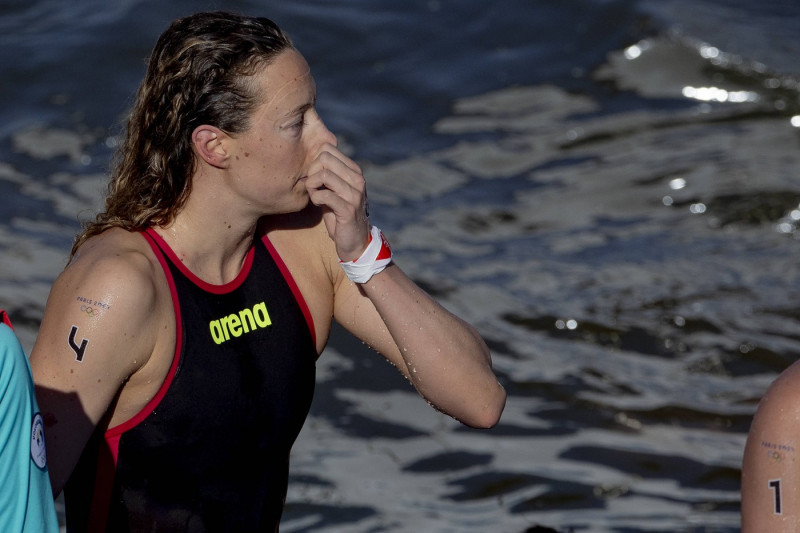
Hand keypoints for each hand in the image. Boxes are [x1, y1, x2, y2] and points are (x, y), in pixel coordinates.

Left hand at [305, 143, 369, 260]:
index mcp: (354, 171)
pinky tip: (317, 204)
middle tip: (312, 186)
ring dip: (312, 185)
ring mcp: (355, 194)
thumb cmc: (339, 214)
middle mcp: (357, 179)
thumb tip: (309, 158)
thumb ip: (327, 174)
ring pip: (324, 174)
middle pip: (324, 157)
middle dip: (311, 171)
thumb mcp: (334, 190)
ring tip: (314, 195)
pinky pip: (325, 195)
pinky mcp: (349, 209)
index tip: (314, 176)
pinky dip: (315, 198)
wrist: (355, 241)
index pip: (328, 148)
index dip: (314, 160)